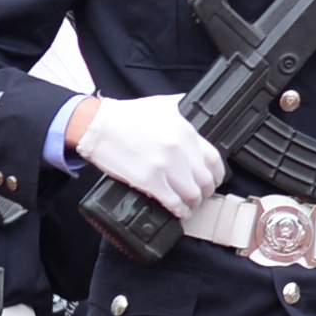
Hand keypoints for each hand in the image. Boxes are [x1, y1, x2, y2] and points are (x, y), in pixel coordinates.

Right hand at [72, 94, 225, 216]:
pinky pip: (173, 203)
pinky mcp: (149, 181)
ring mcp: (165, 166)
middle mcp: (179, 149)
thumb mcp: (163, 104)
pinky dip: (179, 211)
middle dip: (205, 192)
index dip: (217, 175)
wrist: (98, 126)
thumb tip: (198, 114)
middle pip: (205, 180)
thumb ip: (184, 111)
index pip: (214, 159)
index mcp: (185, 130)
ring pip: (192, 194)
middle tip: (200, 195)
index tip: (213, 180)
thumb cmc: (127, 116)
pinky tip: (178, 211)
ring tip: (188, 205)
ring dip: (192, 203)